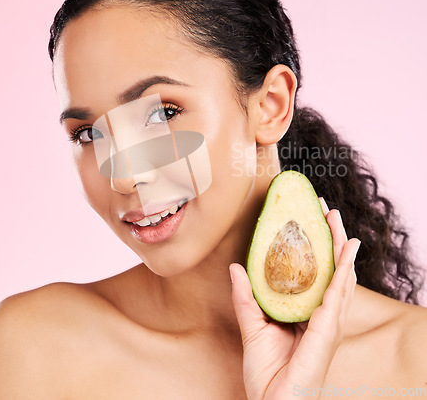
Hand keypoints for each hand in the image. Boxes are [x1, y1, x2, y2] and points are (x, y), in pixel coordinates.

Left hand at [229, 198, 359, 399]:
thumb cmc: (268, 373)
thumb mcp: (253, 326)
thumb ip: (246, 296)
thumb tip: (236, 266)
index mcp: (306, 312)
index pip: (315, 272)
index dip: (316, 246)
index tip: (308, 219)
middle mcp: (321, 314)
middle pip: (331, 269)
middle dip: (331, 239)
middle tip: (325, 210)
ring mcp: (327, 322)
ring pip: (340, 276)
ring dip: (340, 247)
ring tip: (336, 220)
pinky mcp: (327, 330)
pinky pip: (338, 294)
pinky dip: (344, 270)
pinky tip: (346, 251)